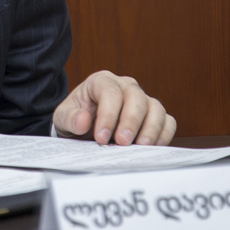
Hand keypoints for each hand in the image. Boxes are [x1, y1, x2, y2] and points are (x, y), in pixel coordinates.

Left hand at [52, 70, 175, 145]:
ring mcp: (142, 99)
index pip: (110, 93)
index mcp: (101, 81)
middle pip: (136, 98)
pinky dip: (164, 134)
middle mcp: (125, 86)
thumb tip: (83, 121)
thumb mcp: (62, 118)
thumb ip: (69, 118)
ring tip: (140, 147)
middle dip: (130, 121)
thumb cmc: (75, 118)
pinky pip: (167, 120)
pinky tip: (153, 147)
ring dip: (151, 128)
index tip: (101, 137)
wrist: (83, 126)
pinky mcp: (153, 115)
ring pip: (155, 107)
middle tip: (122, 143)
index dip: (108, 115)